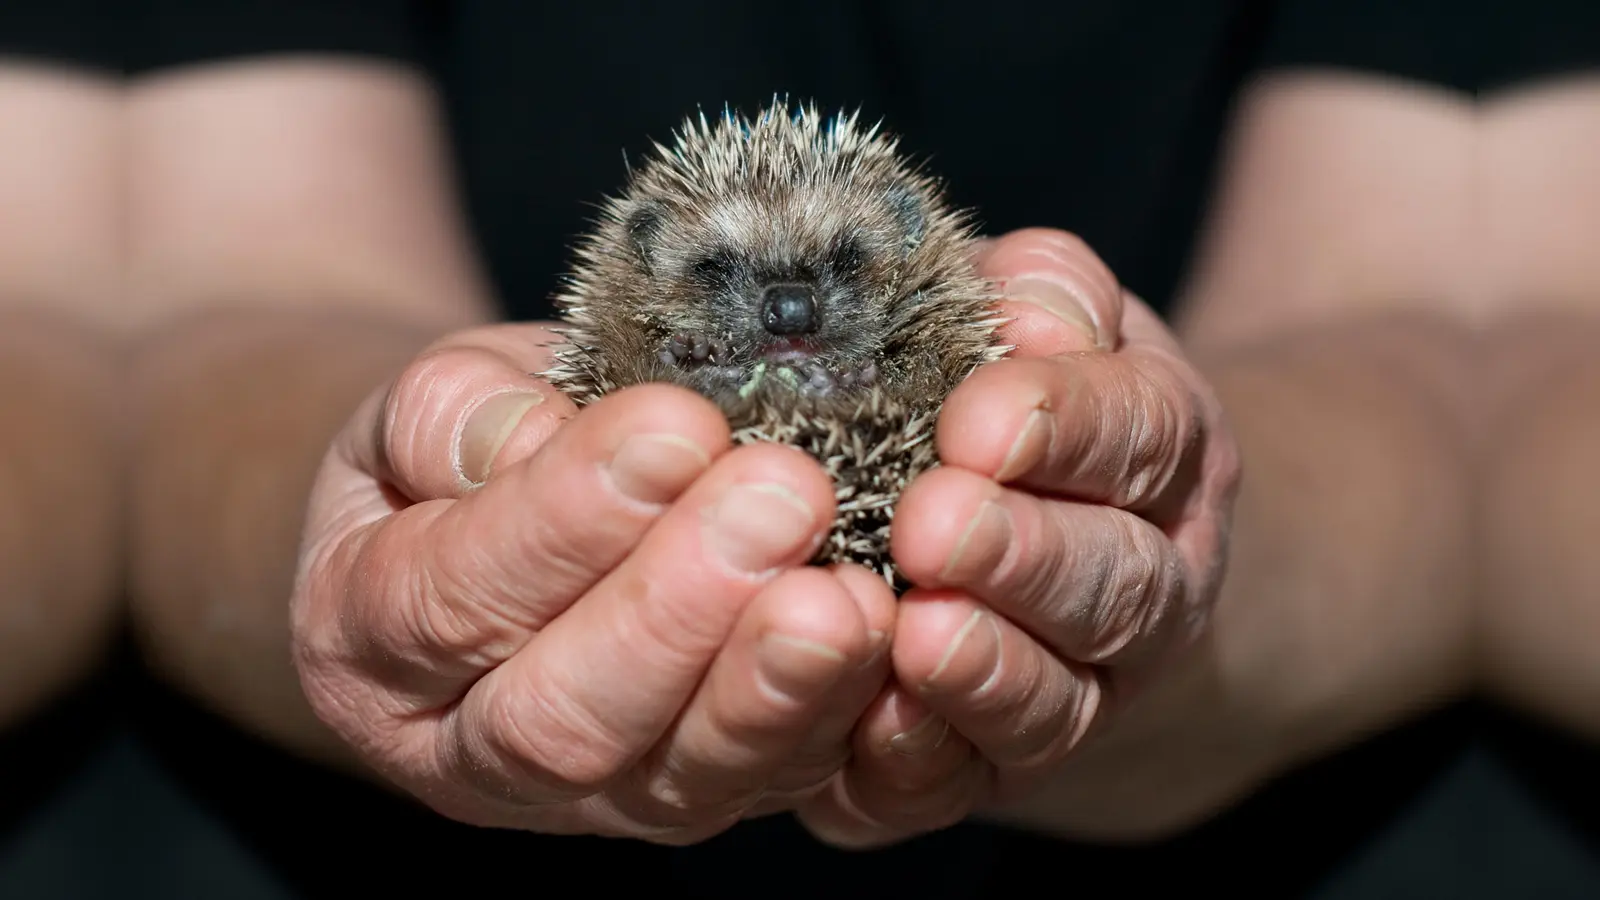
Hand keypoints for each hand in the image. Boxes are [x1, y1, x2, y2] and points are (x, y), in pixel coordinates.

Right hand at [290, 324, 898, 842]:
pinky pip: (773, 786)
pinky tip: (887, 635)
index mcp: (368, 640)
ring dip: (774, 688)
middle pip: (563, 721)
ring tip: (849, 595)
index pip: (451, 599)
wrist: (490, 526)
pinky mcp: (692, 796)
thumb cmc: (464, 453)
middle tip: (782, 496)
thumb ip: (455, 416)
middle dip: (682, 610)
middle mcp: (467, 750)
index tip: (674, 429)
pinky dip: (842, 721)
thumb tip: (531, 439)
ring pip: (677, 781)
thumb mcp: (431, 405)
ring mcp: (588, 794)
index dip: (563, 521)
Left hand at [797, 228, 1242, 845]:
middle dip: (1024, 558)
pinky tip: (868, 727)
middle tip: (933, 527)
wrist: (1064, 550)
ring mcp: (1077, 693)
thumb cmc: (1030, 411)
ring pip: (1053, 705)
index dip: (1064, 426)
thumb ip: (1044, 293)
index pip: (1139, 435)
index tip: (979, 419)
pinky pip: (959, 787)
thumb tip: (1025, 306)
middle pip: (1113, 587)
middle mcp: (1143, 591)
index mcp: (1160, 460)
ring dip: (986, 675)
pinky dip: (918, 765)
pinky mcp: (985, 768)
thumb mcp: (1052, 321)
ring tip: (915, 636)